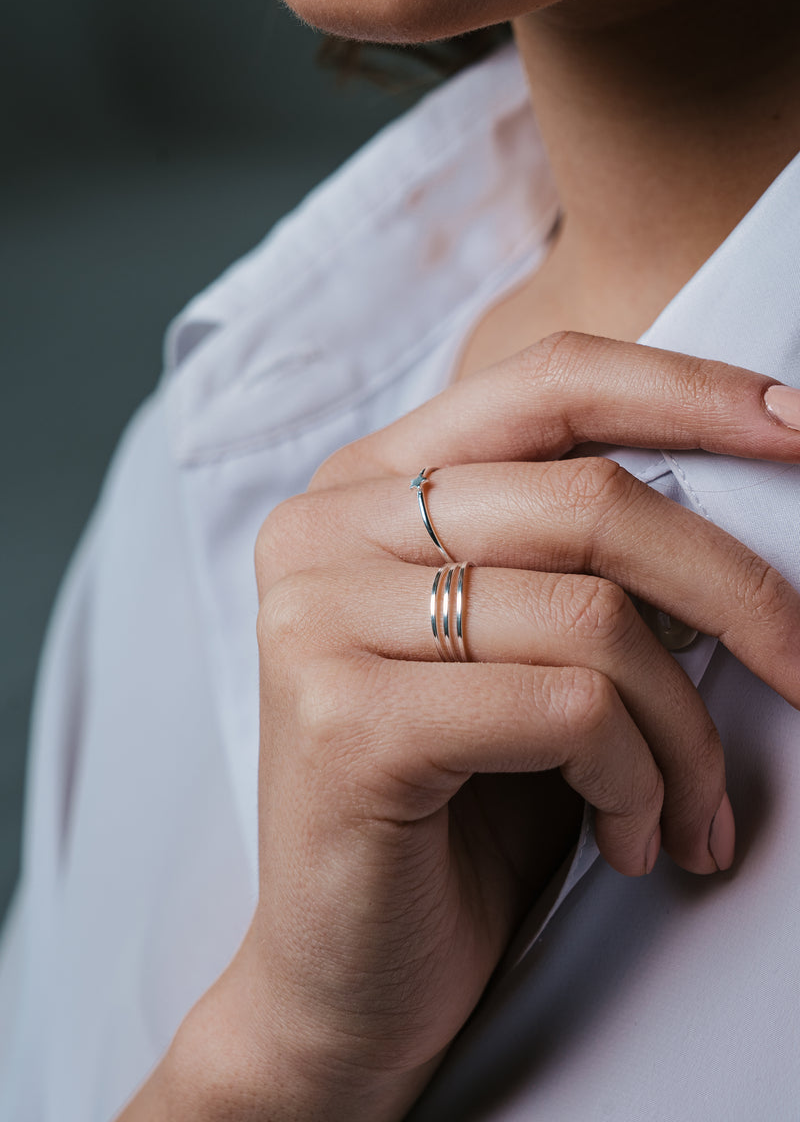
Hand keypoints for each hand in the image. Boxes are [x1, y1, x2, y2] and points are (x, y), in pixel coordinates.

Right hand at [129, 333, 799, 1120]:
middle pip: (590, 498)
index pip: (546, 383)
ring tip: (689, 808)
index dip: (686, 392)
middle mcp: (325, 530)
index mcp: (364, 488)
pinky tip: (630, 838)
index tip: (797, 431)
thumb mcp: (523, 653)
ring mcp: (319, 617)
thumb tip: (745, 495)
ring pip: (594, 616)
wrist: (347, 980)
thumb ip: (585, 560)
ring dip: (685, 731)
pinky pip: (568, 708)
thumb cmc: (457, 808)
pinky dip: (637, 780)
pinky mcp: (345, 716)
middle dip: (738, 592)